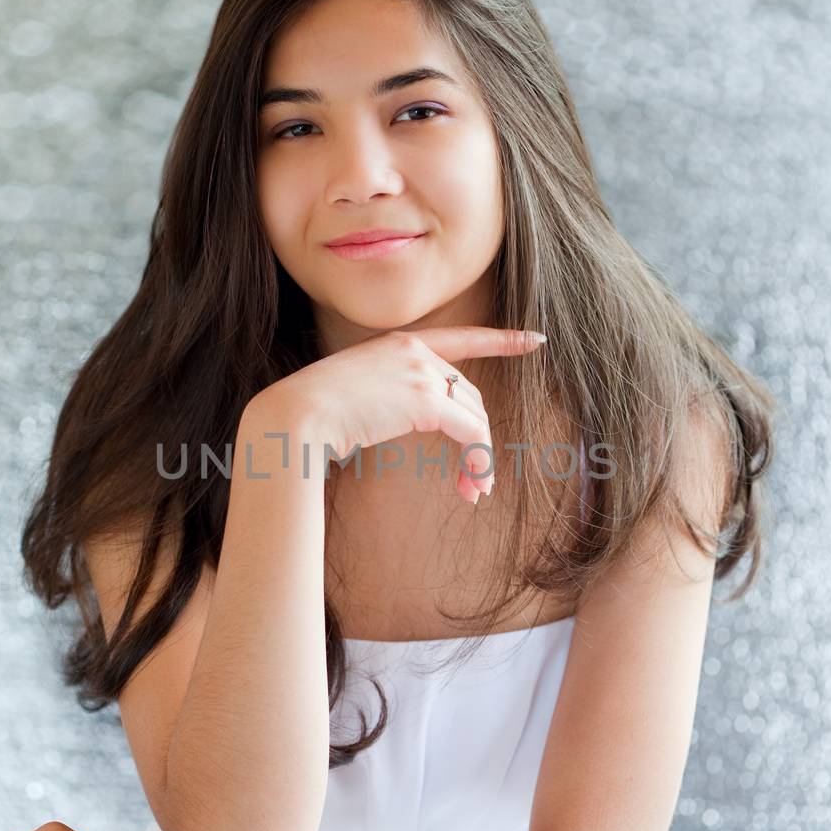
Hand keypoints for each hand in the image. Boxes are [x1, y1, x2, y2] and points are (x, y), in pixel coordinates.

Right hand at [250, 326, 546, 505]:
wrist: (295, 417)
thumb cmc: (314, 416)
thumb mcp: (355, 395)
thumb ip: (388, 397)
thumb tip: (406, 421)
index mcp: (397, 344)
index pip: (460, 339)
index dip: (501, 341)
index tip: (534, 340)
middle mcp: (414, 350)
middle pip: (467, 394)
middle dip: (479, 438)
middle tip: (477, 483)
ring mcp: (421, 371)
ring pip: (475, 415)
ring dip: (480, 457)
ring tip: (475, 491)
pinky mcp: (426, 399)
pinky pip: (471, 432)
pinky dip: (478, 460)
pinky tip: (472, 486)